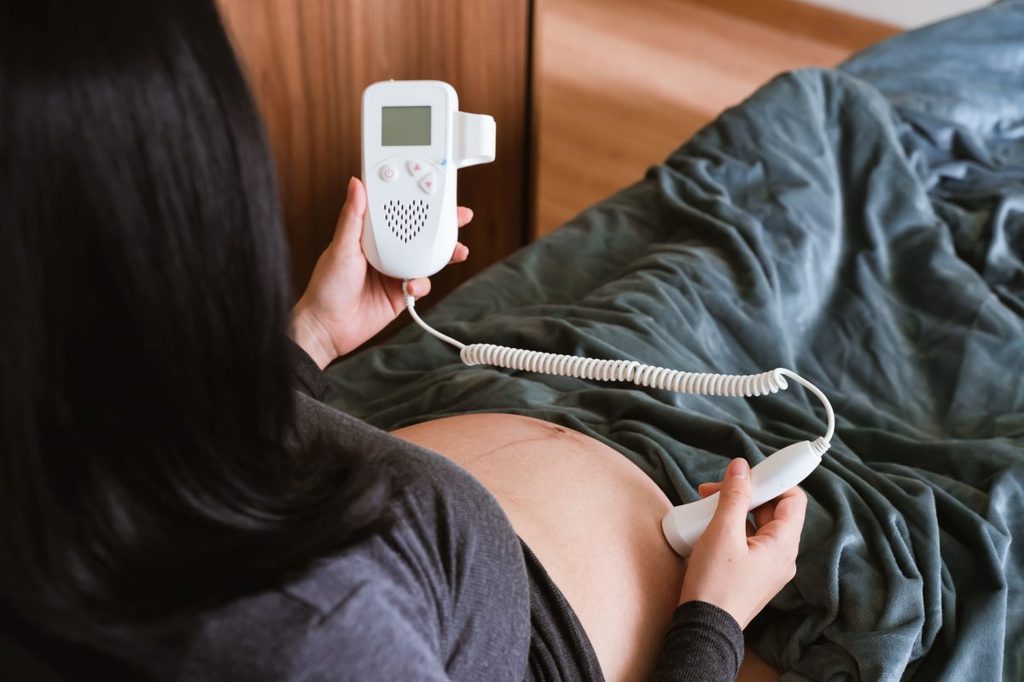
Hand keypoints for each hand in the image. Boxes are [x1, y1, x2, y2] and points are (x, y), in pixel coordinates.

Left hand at [292, 177, 472, 367]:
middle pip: (419, 234)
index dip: (416, 201)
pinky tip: (412, 287)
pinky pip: (422, 285)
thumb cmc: (326, 286)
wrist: (328, 327)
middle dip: (442, 226)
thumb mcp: (341, 246)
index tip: (434, 190)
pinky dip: (422, 285)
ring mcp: (395, 273)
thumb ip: (352, 216)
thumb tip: (355, 184)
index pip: (397, 212)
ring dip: (444, 255)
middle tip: (461, 216)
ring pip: (427, 259)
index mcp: (371, 236)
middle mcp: (386, 252)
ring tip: (458, 251)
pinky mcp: (401, 294)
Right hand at [678, 458, 806, 628]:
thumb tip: (741, 468)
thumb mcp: (722, 532)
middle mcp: (782, 556)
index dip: (773, 480)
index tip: (747, 473)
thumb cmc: (715, 583)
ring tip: (706, 508)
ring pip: (757, 526)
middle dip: (745, 494)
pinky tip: (709, 529)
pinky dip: (731, 530)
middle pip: (773, 510)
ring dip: (734, 511)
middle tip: (715, 490)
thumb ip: (734, 496)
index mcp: (784, 544)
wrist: (704, 629)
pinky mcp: (752, 575)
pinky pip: (748, 542)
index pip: (793, 499)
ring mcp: (768, 568)